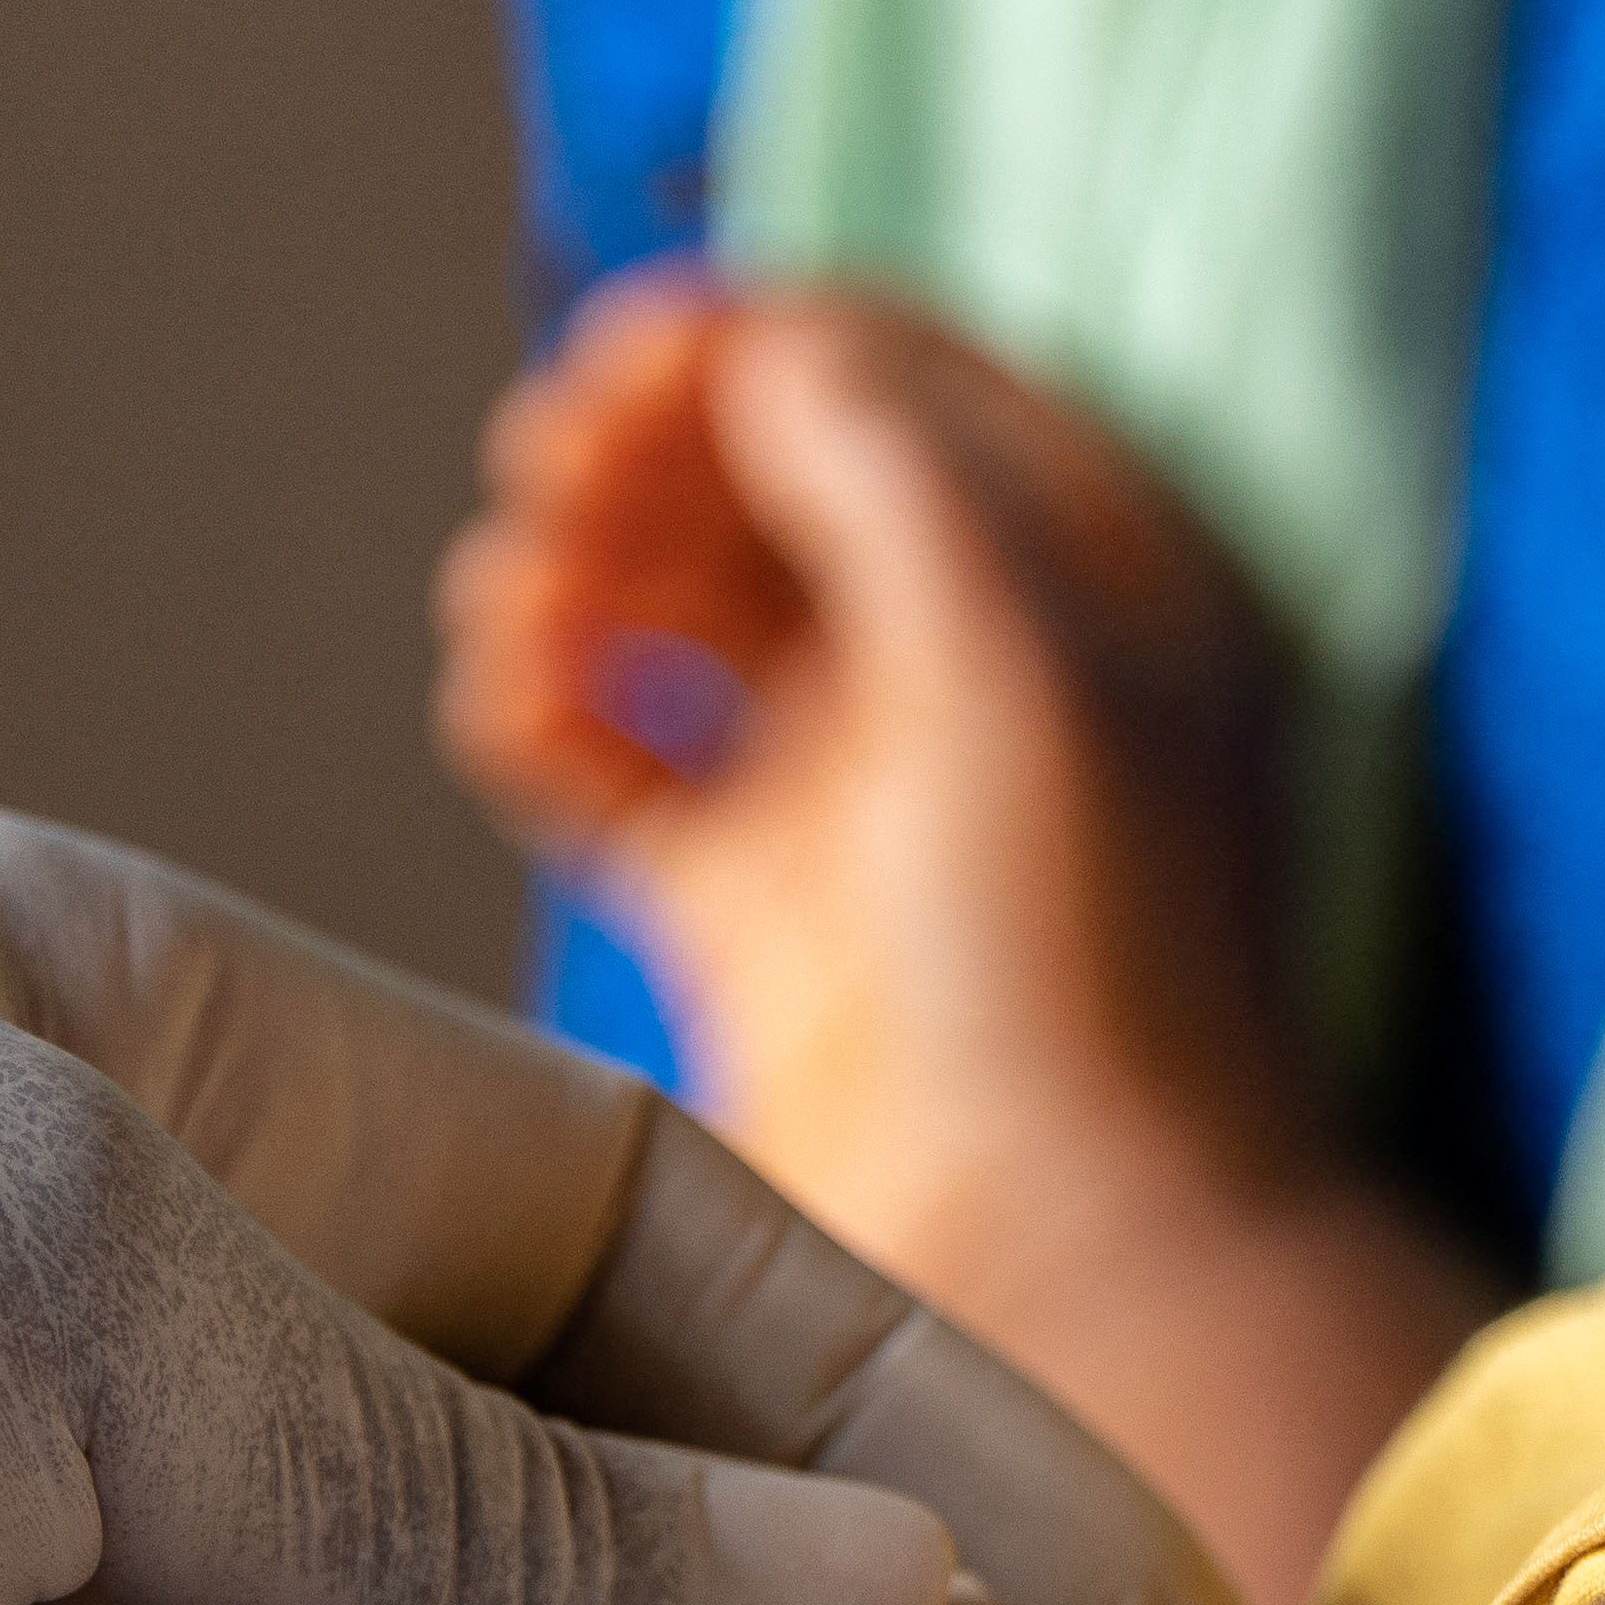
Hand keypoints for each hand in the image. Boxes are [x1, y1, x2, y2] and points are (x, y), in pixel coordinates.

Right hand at [443, 281, 1505, 1604]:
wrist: (1076, 1258)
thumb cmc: (1093, 966)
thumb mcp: (1020, 664)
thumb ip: (891, 473)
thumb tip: (766, 345)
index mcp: (1087, 577)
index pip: (898, 379)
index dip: (758, 346)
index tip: (633, 358)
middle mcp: (972, 668)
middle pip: (767, 474)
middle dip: (646, 447)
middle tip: (554, 469)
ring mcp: (856, 790)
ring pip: (677, 605)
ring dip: (579, 566)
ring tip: (518, 603)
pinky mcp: (755, 910)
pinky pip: (615, 759)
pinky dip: (547, 710)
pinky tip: (512, 707)